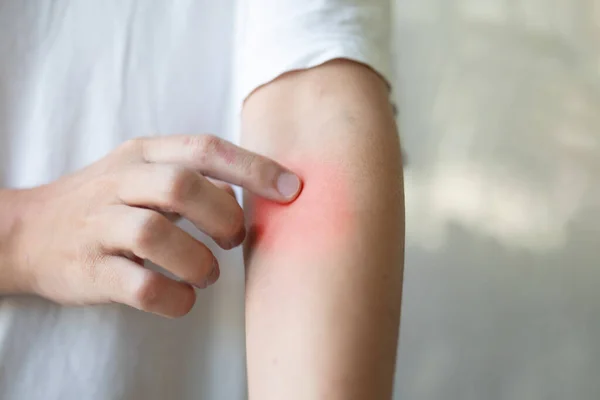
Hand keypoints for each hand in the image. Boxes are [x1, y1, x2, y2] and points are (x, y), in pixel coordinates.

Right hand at [6, 135, 300, 316]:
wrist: (29, 232)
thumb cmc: (106, 201)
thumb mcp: (143, 171)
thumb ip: (194, 176)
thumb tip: (249, 192)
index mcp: (142, 154)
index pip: (205, 149)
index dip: (253, 168)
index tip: (292, 189)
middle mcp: (120, 183)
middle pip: (182, 186)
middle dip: (223, 216)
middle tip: (234, 240)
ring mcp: (100, 225)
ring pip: (155, 235)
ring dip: (198, 261)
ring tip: (207, 273)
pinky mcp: (89, 270)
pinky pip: (138, 286)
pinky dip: (173, 297)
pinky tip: (183, 298)